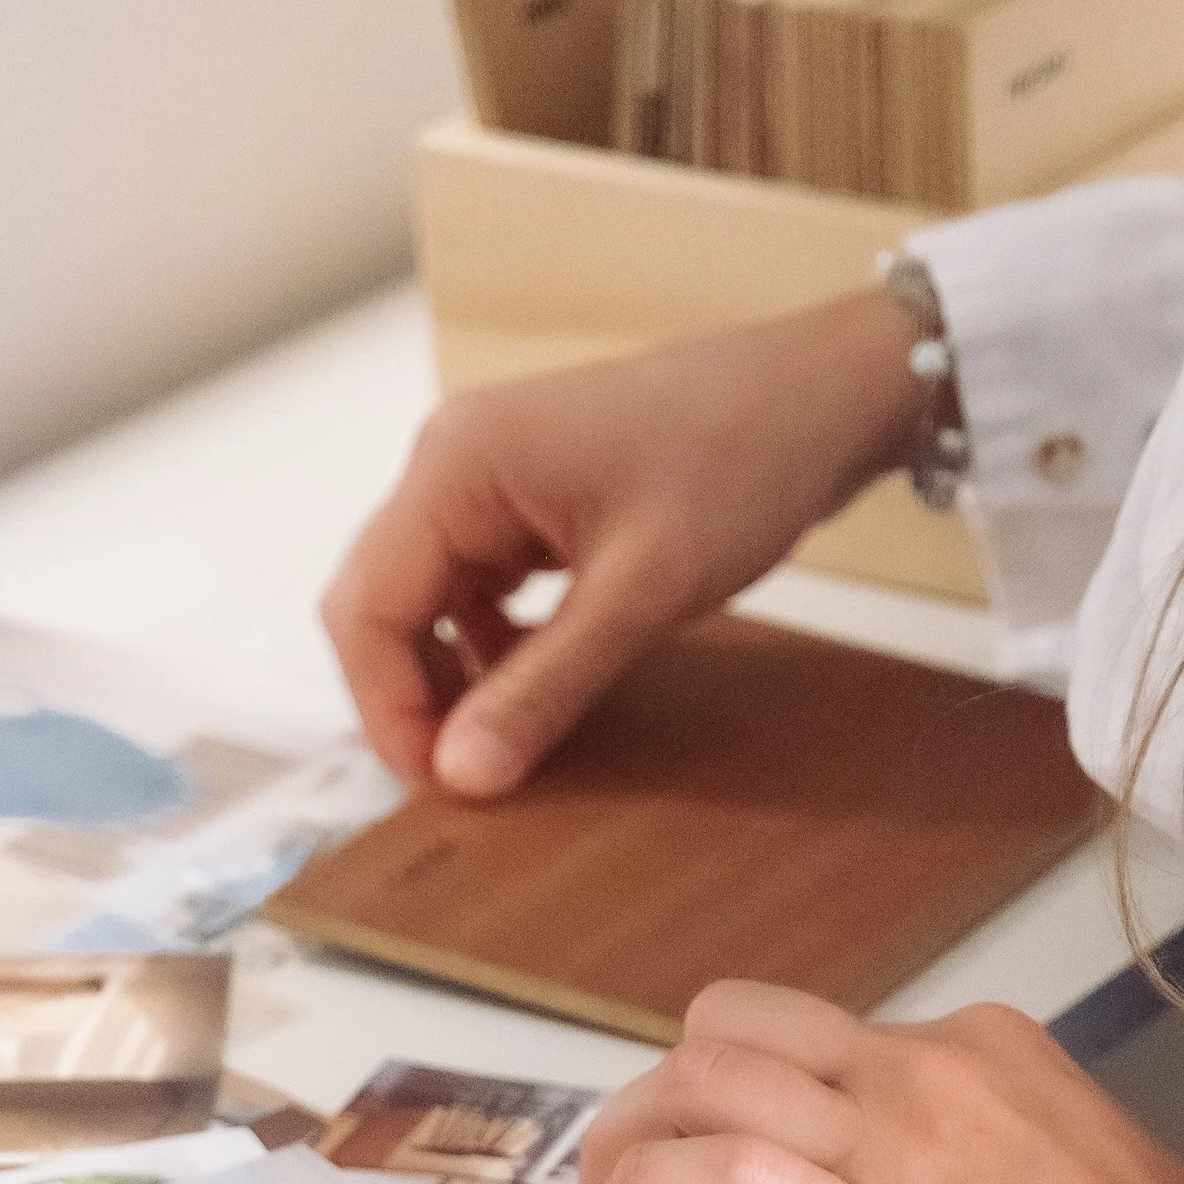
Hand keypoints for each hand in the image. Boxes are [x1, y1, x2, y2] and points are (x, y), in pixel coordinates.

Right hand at [322, 294, 926, 799]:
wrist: (817, 398)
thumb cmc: (736, 467)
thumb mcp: (638, 597)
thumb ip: (542, 689)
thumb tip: (460, 775)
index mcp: (454, 466)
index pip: (366, 608)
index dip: (388, 708)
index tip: (440, 786)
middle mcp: (451, 463)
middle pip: (382, 604)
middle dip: (410, 697)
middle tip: (466, 779)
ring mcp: (487, 479)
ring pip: (425, 602)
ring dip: (451, 678)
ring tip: (504, 745)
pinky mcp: (527, 500)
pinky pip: (477, 588)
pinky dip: (492, 648)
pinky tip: (538, 689)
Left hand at [577, 983, 1183, 1183]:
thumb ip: (975, 1173)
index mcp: (983, 1051)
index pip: (825, 1039)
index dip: (750, 1087)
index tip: (724, 1141)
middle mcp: (928, 1071)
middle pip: (739, 1027)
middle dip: (663, 1085)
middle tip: (627, 1153)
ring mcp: (897, 1143)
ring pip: (709, 1078)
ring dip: (629, 1134)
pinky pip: (727, 1170)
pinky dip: (649, 1183)